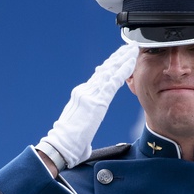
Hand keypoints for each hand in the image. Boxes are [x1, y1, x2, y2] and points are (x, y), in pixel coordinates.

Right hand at [36, 43, 137, 169]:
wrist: (61, 145)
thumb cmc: (68, 144)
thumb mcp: (79, 126)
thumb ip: (85, 122)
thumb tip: (86, 135)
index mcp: (80, 96)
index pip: (97, 78)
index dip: (108, 67)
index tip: (116, 59)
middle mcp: (84, 91)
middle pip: (104, 70)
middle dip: (116, 58)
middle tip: (127, 48)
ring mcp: (90, 94)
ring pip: (110, 72)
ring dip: (122, 60)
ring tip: (132, 50)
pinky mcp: (97, 100)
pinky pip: (113, 81)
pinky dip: (123, 70)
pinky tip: (131, 62)